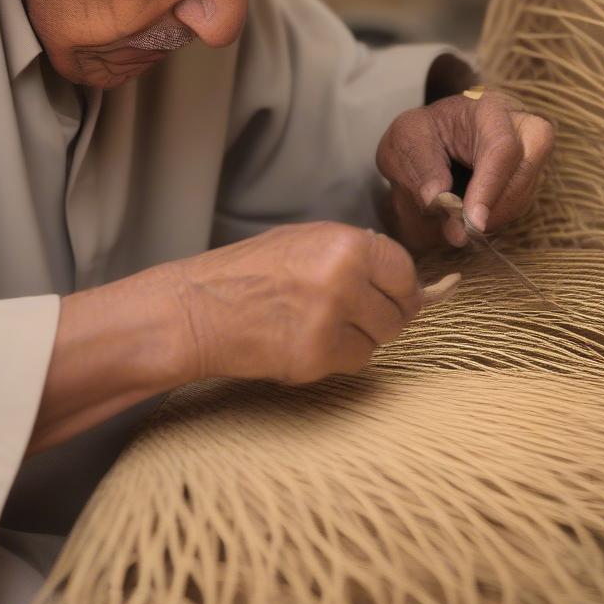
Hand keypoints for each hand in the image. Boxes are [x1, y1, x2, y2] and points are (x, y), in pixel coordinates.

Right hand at [169, 222, 422, 384]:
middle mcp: (344, 278)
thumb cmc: (248, 271)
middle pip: (398, 313)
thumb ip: (354, 255)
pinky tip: (302, 342)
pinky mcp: (317, 357)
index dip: (398, 288)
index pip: (404, 272)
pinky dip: (334, 359)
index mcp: (345, 242)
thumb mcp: (303, 241)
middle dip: (378, 317)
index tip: (389, 296)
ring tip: (316, 325)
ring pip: (378, 341)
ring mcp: (331, 320)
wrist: (198, 308)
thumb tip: (404, 279)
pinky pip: (353, 363)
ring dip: (357, 339)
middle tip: (345, 314)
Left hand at [375, 89, 553, 252]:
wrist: (427, 145)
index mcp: (488, 109)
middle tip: (464, 228)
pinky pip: (517, 208)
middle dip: (496, 207)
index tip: (472, 221)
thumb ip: (420, 168)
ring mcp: (529, 156)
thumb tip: (439, 201)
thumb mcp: (405, 141)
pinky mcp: (528, 181)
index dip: (489, 188)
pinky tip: (466, 219)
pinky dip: (491, 220)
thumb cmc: (418, 135)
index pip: (502, 148)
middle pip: (526, 171)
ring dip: (489, 218)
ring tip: (454, 222)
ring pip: (522, 196)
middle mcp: (521, 129)